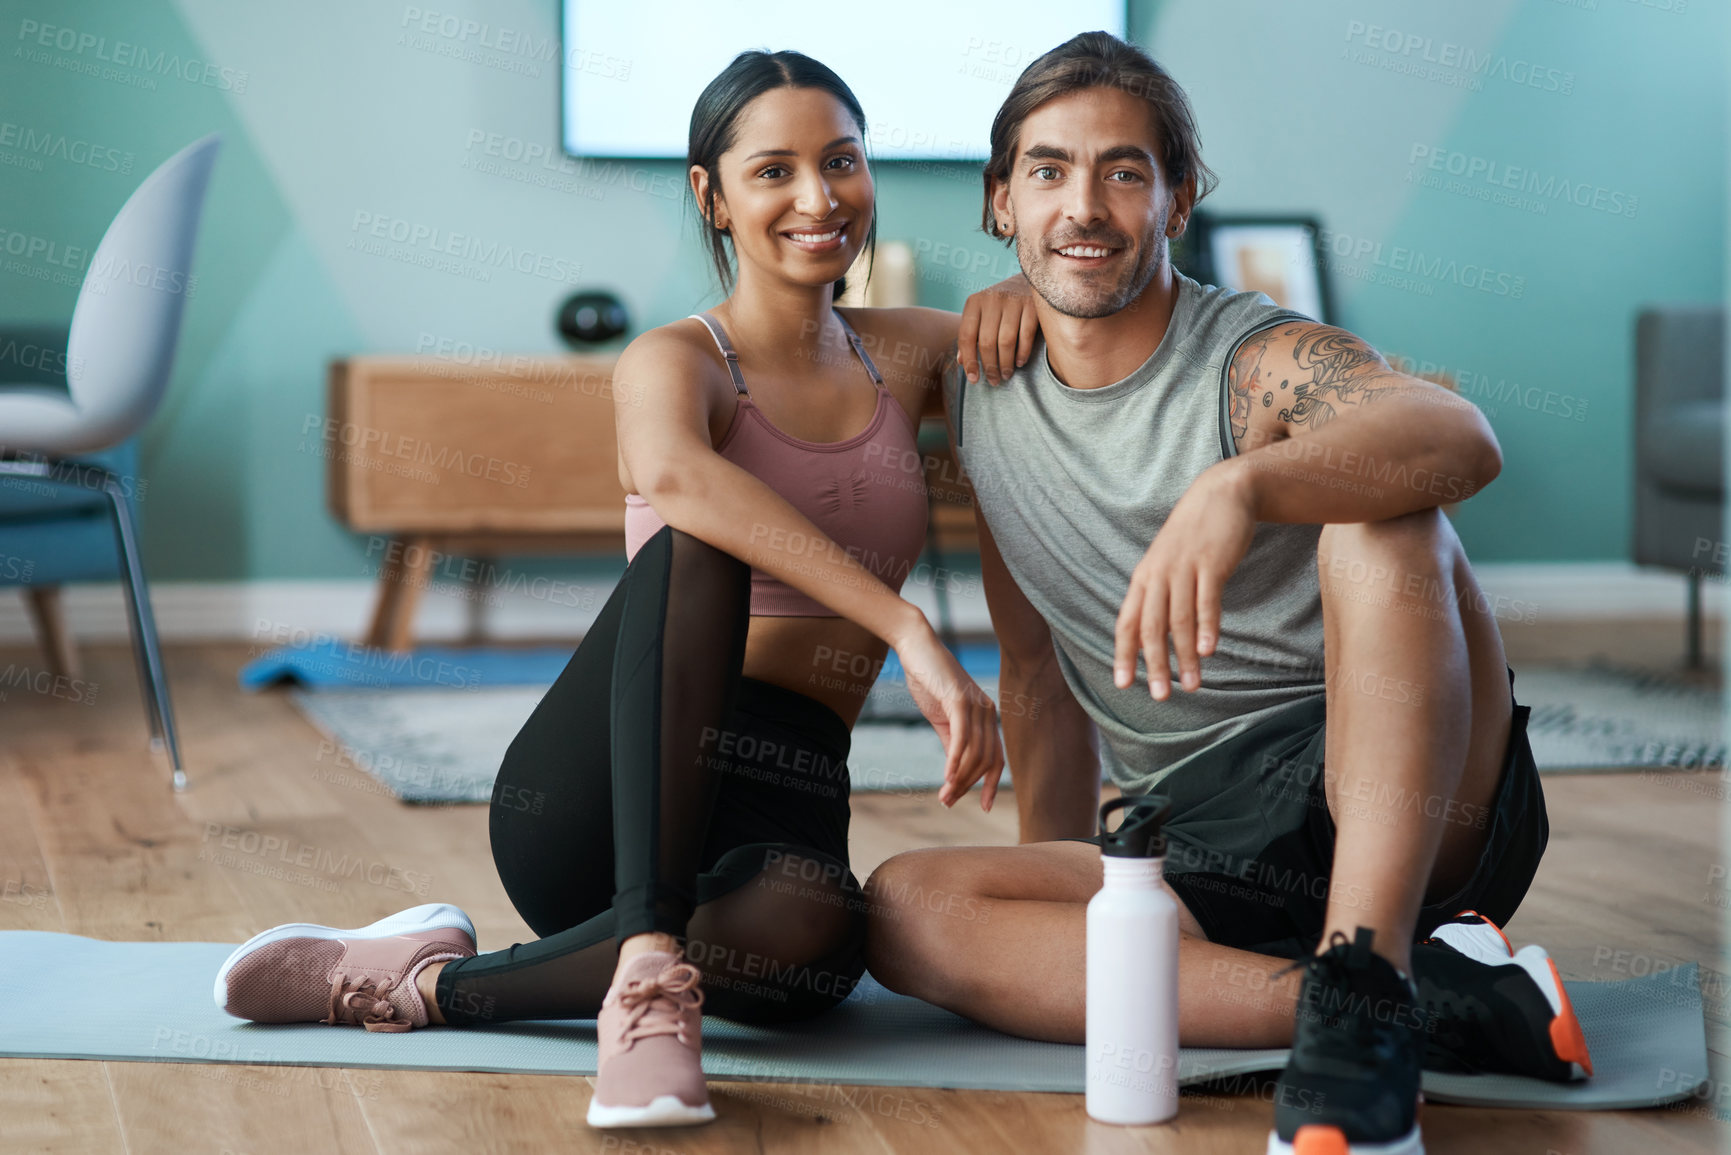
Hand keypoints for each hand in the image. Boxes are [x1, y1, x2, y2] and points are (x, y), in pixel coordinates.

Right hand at [892, 621, 1005, 809]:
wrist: (916, 647)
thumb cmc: (928, 679)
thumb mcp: (942, 716)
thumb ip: (952, 740)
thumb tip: (955, 770)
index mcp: (986, 716)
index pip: (996, 758)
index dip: (991, 784)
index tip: (983, 807)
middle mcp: (988, 711)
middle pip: (986, 760)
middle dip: (968, 786)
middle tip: (947, 802)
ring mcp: (976, 705)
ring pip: (974, 753)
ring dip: (959, 779)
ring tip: (943, 796)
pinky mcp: (959, 701)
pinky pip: (962, 738)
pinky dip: (955, 761)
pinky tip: (947, 777)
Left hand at [958, 275, 1037, 385]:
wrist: (1030, 279)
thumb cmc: (1001, 305)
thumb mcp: (982, 314)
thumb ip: (971, 335)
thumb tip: (961, 362)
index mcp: (974, 302)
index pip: (966, 336)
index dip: (969, 361)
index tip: (974, 379)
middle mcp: (992, 299)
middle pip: (986, 341)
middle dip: (990, 366)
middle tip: (994, 381)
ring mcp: (1013, 300)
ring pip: (1006, 341)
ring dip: (1006, 363)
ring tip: (1006, 375)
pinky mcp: (1032, 304)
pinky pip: (1026, 335)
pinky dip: (1023, 352)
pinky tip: (1020, 363)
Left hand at [1114, 463, 1257, 699]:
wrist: (1221, 494)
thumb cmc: (1194, 536)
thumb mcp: (1168, 564)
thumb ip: (1159, 597)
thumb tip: (1151, 638)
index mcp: (1144, 578)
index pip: (1127, 622)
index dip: (1123, 654)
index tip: (1122, 685)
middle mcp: (1158, 575)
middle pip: (1151, 627)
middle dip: (1154, 665)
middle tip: (1159, 697)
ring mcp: (1184, 568)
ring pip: (1179, 620)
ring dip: (1184, 657)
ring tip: (1192, 685)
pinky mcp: (1211, 563)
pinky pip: (1206, 601)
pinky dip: (1207, 627)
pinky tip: (1208, 651)